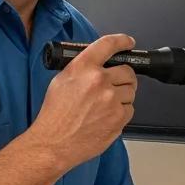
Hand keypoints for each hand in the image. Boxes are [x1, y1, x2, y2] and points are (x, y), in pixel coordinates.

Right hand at [29, 34, 138, 170]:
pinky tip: (106, 117)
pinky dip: (121, 112)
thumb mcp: (62, 80)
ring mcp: (111, 99)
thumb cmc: (54, 115)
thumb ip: (82, 68)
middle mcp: (99, 80)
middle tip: (114, 85)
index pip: (108, 44)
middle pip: (127, 71)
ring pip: (130, 91)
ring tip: (105, 105)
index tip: (128, 42)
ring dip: (122, 96)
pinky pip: (130, 109)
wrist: (53, 143)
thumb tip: (98, 64)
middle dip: (124, 77)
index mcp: (83, 67)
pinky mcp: (118, 117)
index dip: (122, 41)